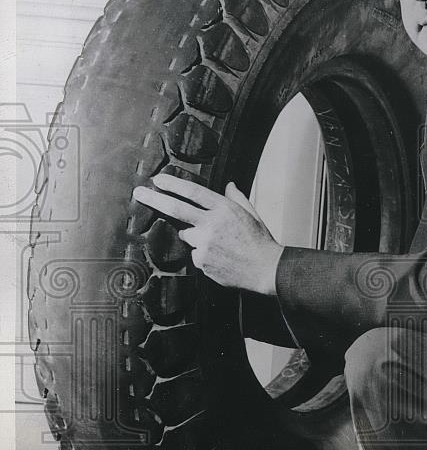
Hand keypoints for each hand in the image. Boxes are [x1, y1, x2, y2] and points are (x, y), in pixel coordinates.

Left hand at [132, 173, 282, 295]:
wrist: (265, 269)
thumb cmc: (260, 242)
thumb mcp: (251, 214)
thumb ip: (237, 199)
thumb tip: (229, 185)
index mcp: (225, 209)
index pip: (193, 192)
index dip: (173, 184)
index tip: (157, 179)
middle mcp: (212, 224)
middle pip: (176, 209)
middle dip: (154, 199)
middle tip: (138, 193)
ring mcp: (205, 244)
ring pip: (188, 235)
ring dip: (196, 236)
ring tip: (219, 244)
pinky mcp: (202, 262)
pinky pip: (196, 254)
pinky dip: (204, 254)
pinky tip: (220, 258)